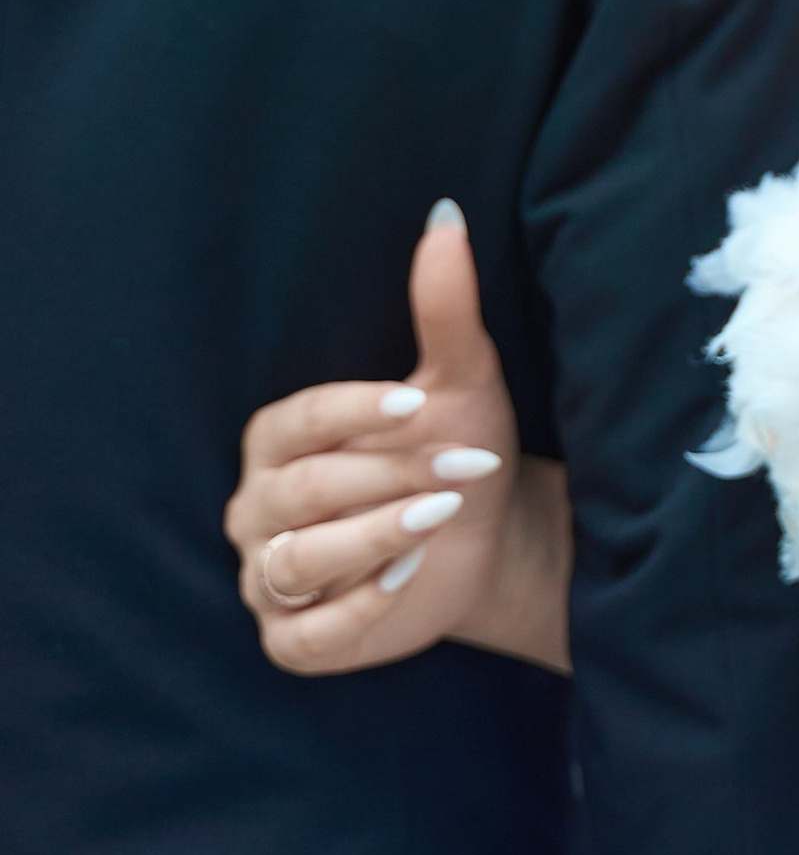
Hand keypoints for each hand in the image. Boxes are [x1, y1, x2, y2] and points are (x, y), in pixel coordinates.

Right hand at [224, 203, 524, 673]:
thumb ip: (443, 305)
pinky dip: (357, 609)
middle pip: (309, 489)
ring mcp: (269, 575)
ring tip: (440, 520)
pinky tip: (407, 578)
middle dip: (391, 476)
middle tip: (465, 468)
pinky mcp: (293, 639)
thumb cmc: (456, 444)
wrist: (484, 537)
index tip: (421, 401)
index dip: (358, 410)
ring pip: (301, 561)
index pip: (301, 418)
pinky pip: (305, 636)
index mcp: (279, 436)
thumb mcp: (460, 378)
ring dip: (374, 537)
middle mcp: (258, 504)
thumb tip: (446, 215)